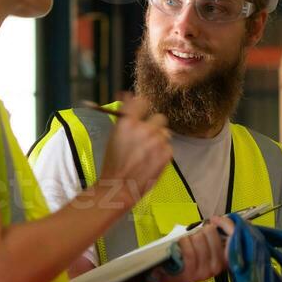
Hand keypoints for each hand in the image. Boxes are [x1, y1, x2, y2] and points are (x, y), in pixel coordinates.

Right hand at [97, 92, 170, 211]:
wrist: (119, 186)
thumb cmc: (113, 163)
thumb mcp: (114, 136)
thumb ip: (124, 117)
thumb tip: (127, 96)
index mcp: (127, 122)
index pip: (142, 101)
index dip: (143, 106)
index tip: (142, 113)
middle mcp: (144, 128)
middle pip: (159, 117)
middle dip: (154, 126)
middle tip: (147, 138)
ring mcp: (156, 141)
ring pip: (165, 133)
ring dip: (159, 140)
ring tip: (147, 153)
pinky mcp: (166, 154)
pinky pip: (169, 147)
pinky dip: (162, 153)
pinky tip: (152, 161)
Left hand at [143, 216, 230, 281]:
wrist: (171, 277)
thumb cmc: (188, 258)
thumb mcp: (204, 247)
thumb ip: (212, 235)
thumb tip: (216, 220)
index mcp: (225, 257)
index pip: (233, 235)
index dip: (225, 223)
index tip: (214, 219)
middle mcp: (219, 266)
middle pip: (212, 233)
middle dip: (201, 230)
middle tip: (195, 235)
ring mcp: (206, 271)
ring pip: (199, 240)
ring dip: (189, 237)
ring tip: (186, 241)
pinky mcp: (192, 274)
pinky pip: (189, 252)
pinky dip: (183, 243)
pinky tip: (180, 243)